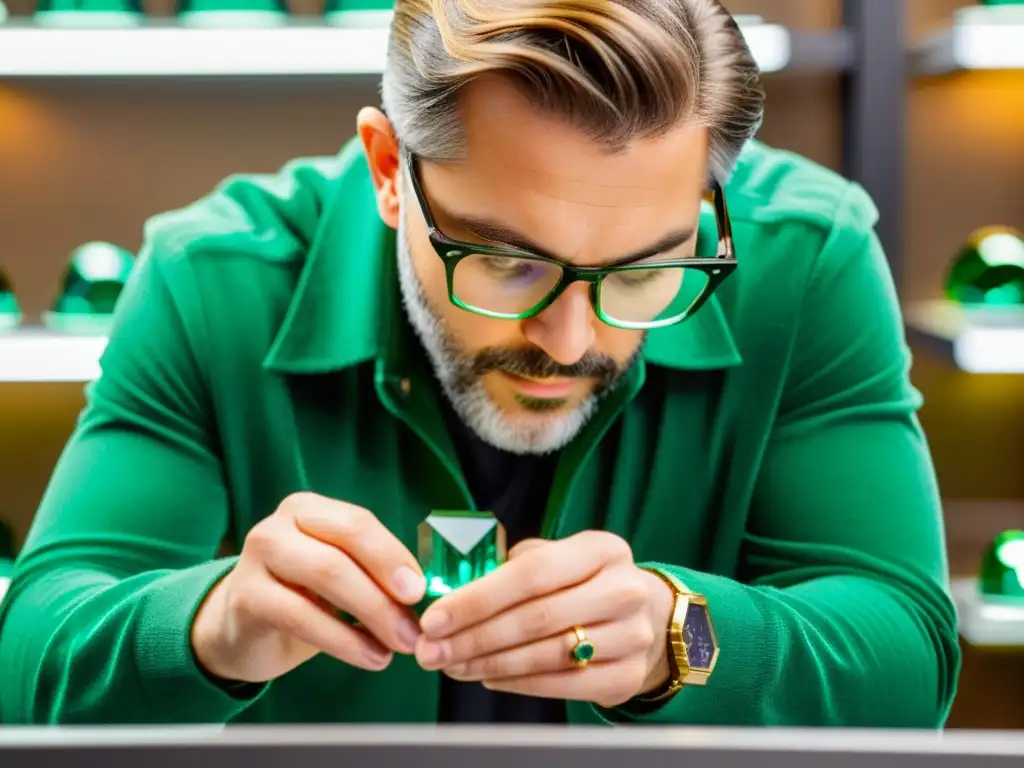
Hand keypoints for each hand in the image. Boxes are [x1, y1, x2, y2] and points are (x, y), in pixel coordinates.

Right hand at [191, 492, 425, 683]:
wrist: (240, 628)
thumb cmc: (300, 596)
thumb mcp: (339, 575)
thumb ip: (373, 574)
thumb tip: (422, 594)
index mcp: (309, 509)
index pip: (359, 524)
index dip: (393, 556)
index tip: (420, 591)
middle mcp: (279, 525)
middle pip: (343, 547)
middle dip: (385, 589)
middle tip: (414, 627)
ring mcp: (256, 558)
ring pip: (326, 575)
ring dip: (371, 614)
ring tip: (397, 646)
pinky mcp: (245, 598)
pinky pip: (301, 616)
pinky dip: (343, 640)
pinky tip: (369, 657)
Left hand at [414, 531, 674, 708]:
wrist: (646, 616)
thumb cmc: (584, 582)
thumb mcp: (560, 557)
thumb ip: (512, 566)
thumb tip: (452, 589)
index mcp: (602, 549)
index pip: (532, 572)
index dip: (478, 597)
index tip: (435, 617)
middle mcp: (624, 589)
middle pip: (536, 618)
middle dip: (473, 637)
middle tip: (432, 649)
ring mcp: (632, 636)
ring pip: (546, 654)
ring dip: (488, 663)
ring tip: (451, 664)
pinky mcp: (628, 676)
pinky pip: (562, 684)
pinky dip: (517, 683)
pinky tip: (487, 676)